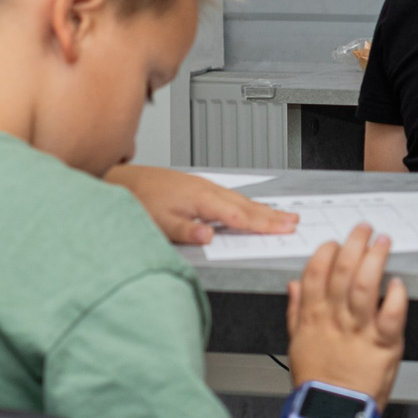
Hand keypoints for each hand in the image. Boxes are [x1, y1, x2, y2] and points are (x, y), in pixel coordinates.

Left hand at [107, 164, 298, 245]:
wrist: (123, 181)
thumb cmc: (138, 201)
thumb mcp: (158, 222)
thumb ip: (185, 230)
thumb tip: (209, 236)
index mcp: (201, 199)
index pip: (239, 216)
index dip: (264, 224)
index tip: (284, 228)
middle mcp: (207, 190)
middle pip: (246, 205)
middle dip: (272, 214)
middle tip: (294, 222)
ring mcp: (204, 187)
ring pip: (240, 199)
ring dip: (263, 208)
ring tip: (282, 215)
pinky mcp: (199, 187)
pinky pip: (231, 197)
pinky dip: (247, 204)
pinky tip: (250, 207)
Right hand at [285, 223, 409, 397]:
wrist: (331, 414)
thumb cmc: (317, 382)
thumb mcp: (297, 343)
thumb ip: (296, 310)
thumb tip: (293, 284)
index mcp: (313, 317)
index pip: (315, 273)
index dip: (326, 252)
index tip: (335, 242)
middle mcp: (334, 320)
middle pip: (342, 272)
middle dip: (354, 245)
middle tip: (364, 230)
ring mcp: (358, 331)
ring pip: (364, 286)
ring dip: (374, 260)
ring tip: (383, 244)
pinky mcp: (382, 345)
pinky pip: (390, 315)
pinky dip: (396, 296)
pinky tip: (398, 283)